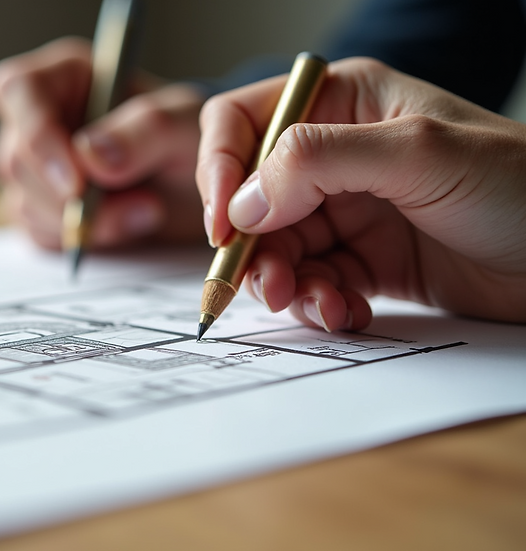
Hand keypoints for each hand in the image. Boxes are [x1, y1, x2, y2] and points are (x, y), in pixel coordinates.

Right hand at [0, 37, 204, 249]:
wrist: (198, 183)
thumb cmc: (188, 136)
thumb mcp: (185, 123)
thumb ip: (145, 130)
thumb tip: (90, 156)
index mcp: (65, 76)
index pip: (19, 90)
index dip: (38, 136)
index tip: (77, 182)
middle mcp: (39, 118)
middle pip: (16, 159)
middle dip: (72, 197)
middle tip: (142, 204)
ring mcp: (35, 167)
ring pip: (24, 203)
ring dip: (86, 222)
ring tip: (147, 211)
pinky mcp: (41, 208)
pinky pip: (39, 234)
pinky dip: (84, 240)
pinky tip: (127, 226)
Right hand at [197, 57, 525, 328]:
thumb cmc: (518, 183)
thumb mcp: (416, 153)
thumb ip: (318, 161)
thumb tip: (240, 203)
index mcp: (343, 102)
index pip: (243, 123)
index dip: (220, 170)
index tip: (223, 224)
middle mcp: (336, 155)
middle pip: (250, 198)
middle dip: (250, 245)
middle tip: (262, 284)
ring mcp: (349, 209)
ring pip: (277, 248)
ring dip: (283, 282)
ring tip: (309, 302)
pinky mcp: (365, 259)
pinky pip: (314, 283)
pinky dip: (320, 303)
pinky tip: (346, 312)